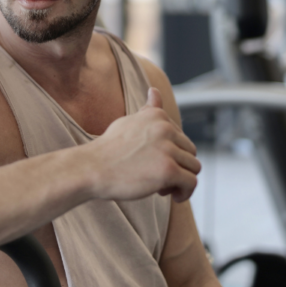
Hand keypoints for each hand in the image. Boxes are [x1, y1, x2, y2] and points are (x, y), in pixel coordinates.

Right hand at [87, 88, 199, 202]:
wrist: (91, 168)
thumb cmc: (108, 149)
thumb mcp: (129, 122)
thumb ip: (148, 110)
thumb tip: (155, 91)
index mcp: (158, 116)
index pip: (181, 138)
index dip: (170, 154)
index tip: (154, 163)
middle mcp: (165, 128)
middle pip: (191, 152)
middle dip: (178, 166)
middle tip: (158, 178)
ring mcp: (167, 149)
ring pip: (194, 167)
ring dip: (181, 180)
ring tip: (162, 187)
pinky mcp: (168, 170)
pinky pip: (191, 182)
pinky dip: (184, 192)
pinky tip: (169, 195)